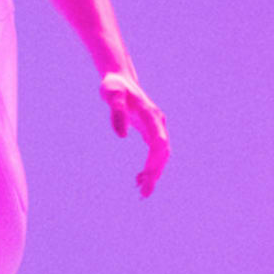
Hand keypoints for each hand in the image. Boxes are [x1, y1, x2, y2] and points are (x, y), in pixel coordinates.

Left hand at [101, 70, 169, 197]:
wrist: (120, 80)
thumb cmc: (114, 86)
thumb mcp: (111, 94)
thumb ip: (116, 111)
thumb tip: (122, 135)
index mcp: (150, 115)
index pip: (158, 142)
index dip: (155, 160)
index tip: (147, 177)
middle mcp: (157, 122)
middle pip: (162, 152)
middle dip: (155, 172)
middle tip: (144, 193)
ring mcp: (156, 126)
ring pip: (161, 154)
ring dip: (154, 172)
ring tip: (142, 191)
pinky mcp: (151, 131)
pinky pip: (156, 152)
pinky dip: (151, 166)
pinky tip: (139, 179)